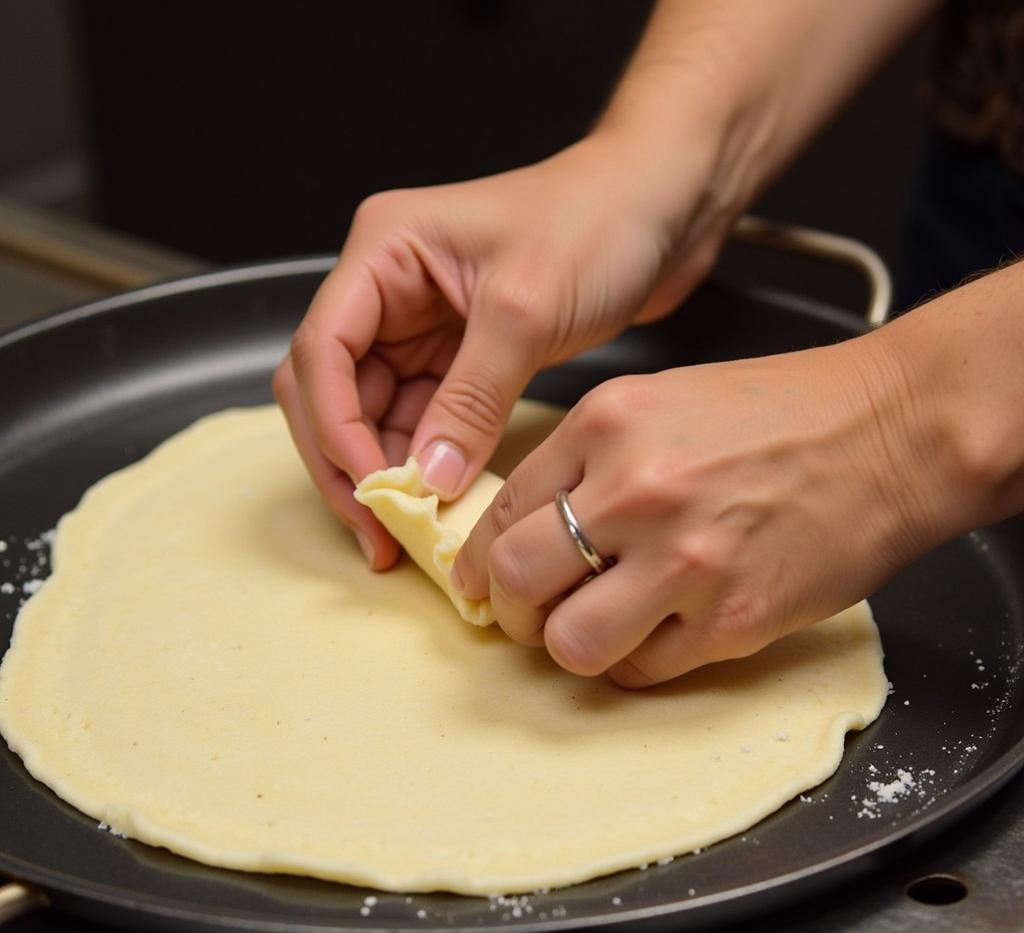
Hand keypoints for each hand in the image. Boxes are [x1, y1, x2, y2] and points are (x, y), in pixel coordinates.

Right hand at [274, 129, 728, 567]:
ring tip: (406, 531)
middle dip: (348, 460)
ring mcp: (420, 325)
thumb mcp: (526, 310)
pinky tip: (437, 501)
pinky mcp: (458, 355)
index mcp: (384, 251)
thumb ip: (470, 399)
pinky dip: (424, 460)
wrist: (661, 207)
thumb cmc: (598, 220)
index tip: (372, 489)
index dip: (335, 427)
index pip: (323, 349)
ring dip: (384, 470)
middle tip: (376, 531)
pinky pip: (421, 418)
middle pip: (332, 388)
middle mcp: (388, 288)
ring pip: (373, 412)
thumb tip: (427, 481)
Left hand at [453, 337, 945, 685]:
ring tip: (593, 630)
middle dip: (509, 610)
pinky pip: (643, 670)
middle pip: (515, 577)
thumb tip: (526, 531)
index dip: (478, 561)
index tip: (481, 583)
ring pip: (570, 643)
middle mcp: (635, 489)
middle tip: (527, 615)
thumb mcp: (660, 403)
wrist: (892, 430)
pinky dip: (636, 661)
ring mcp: (685, 560)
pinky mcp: (732, 619)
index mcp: (607, 423)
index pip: (501, 511)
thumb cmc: (779, 414)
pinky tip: (658, 632)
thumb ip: (586, 461)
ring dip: (569, 647)